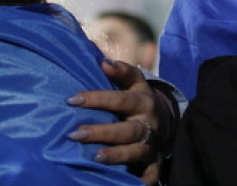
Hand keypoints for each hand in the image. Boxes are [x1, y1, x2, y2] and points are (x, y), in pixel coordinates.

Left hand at [67, 60, 166, 183]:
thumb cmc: (138, 99)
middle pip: (127, 129)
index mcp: (143, 101)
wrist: (164, 122)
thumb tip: (103, 62)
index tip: (72, 100)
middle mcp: (149, 124)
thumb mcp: (135, 82)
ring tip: (95, 157)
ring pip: (135, 151)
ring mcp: (152, 145)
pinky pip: (150, 174)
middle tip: (76, 134)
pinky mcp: (154, 163)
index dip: (97, 99)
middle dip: (102, 132)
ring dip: (116, 154)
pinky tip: (127, 183)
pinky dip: (142, 180)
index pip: (119, 99)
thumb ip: (121, 71)